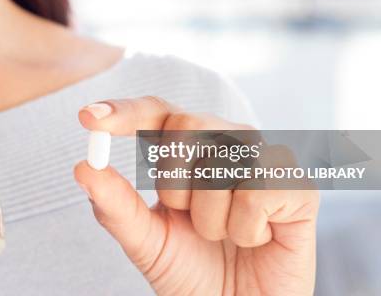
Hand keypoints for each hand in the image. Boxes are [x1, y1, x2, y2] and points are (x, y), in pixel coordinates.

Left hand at [75, 97, 318, 295]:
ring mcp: (263, 158)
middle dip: (174, 184)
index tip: (87, 119)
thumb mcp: (145, 240)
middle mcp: (226, 140)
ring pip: (219, 163)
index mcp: (186, 146)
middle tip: (188, 217)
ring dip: (209, 218)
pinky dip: (246, 229)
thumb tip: (83, 168)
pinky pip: (257, 192)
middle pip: (184, 124)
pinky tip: (256, 237)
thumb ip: (115, 204)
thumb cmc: (191, 270)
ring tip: (224, 234)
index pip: (153, 111)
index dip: (122, 111)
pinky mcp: (298, 184)